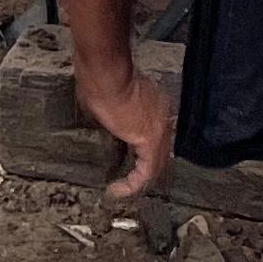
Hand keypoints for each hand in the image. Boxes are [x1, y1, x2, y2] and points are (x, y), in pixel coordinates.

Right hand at [74, 50, 174, 200]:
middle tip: (125, 182)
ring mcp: (160, 126)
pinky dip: (132, 185)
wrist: (105, 71)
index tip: (124, 158)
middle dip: (142, 168)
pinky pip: (146, 172)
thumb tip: (103, 113)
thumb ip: (113, 105)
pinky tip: (117, 190)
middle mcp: (162, 113)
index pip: (153, 131)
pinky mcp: (151, 140)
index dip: (140, 150)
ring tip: (121, 189)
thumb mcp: (108, 90)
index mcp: (154, 99)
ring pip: (155, 163)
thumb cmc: (100, 74)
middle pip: (159, 150)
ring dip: (137, 180)